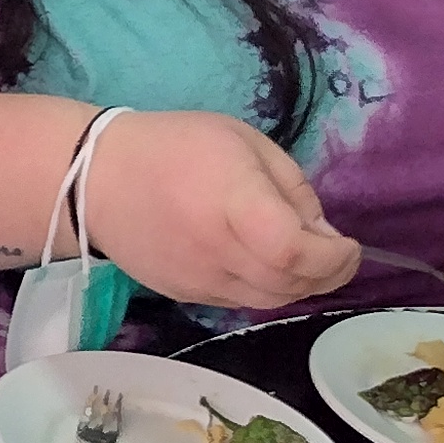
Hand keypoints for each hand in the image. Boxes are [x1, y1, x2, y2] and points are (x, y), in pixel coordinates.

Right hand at [80, 109, 357, 312]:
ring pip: (270, 301)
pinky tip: (263, 263)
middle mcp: (217, 250)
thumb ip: (291, 186)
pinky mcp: (186, 295)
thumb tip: (321, 233)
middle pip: (289, 284)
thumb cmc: (174, 147)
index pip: (293, 250)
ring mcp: (199, 279)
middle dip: (328, 274)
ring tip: (304, 258)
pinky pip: (242, 301)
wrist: (95, 181)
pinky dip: (267, 288)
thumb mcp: (244, 141)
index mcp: (233, 202)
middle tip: (337, 253)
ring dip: (300, 285)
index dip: (333, 257)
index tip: (348, 244)